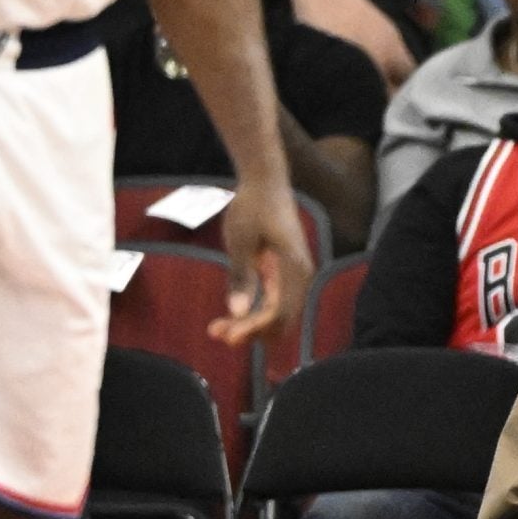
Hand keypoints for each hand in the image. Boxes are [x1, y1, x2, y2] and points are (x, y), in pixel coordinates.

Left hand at [212, 180, 314, 347]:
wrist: (266, 183)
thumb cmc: (253, 207)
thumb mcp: (241, 241)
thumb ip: (241, 277)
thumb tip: (236, 312)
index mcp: (295, 268)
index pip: (278, 312)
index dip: (253, 329)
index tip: (226, 336)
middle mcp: (301, 278)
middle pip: (281, 321)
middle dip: (251, 333)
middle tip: (216, 333)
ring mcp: (295, 278)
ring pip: (278, 316)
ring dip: (251, 327)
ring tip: (218, 328)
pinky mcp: (286, 276)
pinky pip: (274, 305)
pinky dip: (255, 315)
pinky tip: (231, 316)